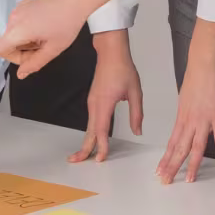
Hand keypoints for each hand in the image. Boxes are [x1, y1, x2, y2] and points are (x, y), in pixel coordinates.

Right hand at [0, 0, 112, 76]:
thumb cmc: (67, 24)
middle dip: (22, 53)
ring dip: (26, 43)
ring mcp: (18, 10)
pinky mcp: (23, 5)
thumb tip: (21, 74)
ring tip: (46, 37)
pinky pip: (20, 26)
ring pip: (15, 36)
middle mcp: (13, 19)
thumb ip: (35, 63)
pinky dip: (28, 32)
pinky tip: (45, 27)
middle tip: (43, 51)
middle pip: (9, 46)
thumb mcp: (54, 49)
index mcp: (19, 31)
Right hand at [70, 34, 142, 162]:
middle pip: (89, 131)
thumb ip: (136, 114)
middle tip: (76, 161)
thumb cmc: (123, 69)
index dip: (101, 146)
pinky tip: (93, 137)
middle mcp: (95, 104)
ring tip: (83, 154)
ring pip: (89, 126)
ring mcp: (92, 102)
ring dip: (86, 140)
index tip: (101, 158)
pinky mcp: (93, 99)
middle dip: (83, 148)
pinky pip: (91, 119)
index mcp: (105, 103)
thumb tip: (138, 131)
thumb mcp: (135, 92)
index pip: (101, 130)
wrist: (111, 53)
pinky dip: (90, 131)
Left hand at [157, 57, 214, 183]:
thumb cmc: (195, 78)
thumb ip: (186, 115)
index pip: (172, 143)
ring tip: (190, 179)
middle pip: (180, 149)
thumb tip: (185, 125)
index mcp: (181, 118)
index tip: (160, 171)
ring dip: (193, 165)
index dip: (166, 159)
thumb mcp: (184, 99)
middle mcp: (189, 121)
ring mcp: (203, 119)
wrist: (204, 64)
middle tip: (166, 181)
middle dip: (172, 167)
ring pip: (196, 146)